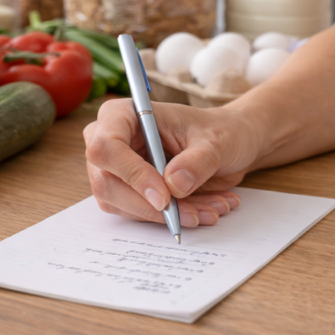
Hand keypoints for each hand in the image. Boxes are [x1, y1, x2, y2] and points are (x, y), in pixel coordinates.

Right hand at [84, 99, 261, 226]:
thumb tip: (173, 185)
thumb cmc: (218, 131)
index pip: (105, 147)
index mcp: (124, 115)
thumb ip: (196, 162)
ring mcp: (116, 169)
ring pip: (120, 205)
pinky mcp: (127, 191)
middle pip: (106, 183)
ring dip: (165, 216)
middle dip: (148, 206)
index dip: (131, 174)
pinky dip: (169, 219)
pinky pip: (137, 214)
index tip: (164, 196)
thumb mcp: (216, 142)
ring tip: (207, 210)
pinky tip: (201, 211)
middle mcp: (112, 141)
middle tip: (190, 215)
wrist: (228, 144)